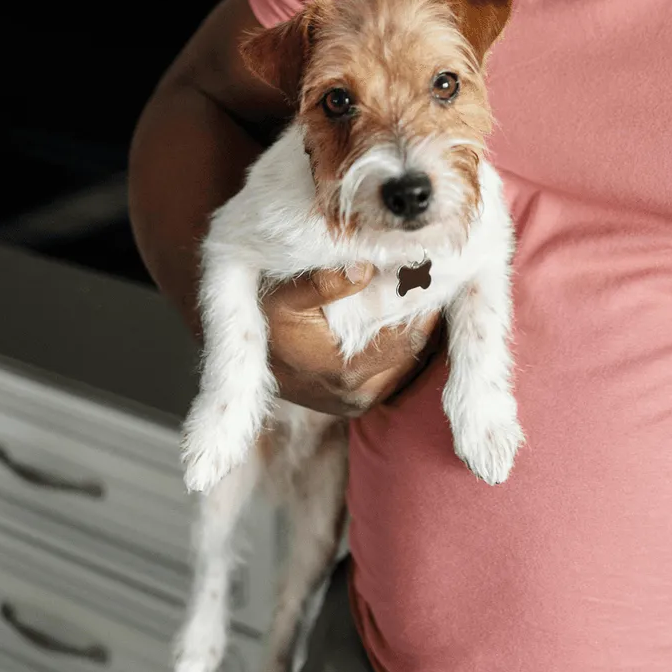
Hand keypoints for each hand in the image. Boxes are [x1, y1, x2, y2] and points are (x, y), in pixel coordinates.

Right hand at [262, 268, 441, 416]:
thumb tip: (365, 268)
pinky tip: (396, 315)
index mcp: (347, 373)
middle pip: (414, 352)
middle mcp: (359, 396)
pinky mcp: (356, 402)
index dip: (424, 305)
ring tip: (415, 291)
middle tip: (429, 276)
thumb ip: (323, 283)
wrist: (240, 361)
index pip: (410, 339)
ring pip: (407, 363)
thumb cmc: (263, 323)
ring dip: (412, 330)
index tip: (431, 272)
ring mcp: (359, 403)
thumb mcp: (284, 296)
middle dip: (421, 315)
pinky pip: (393, 371)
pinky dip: (399, 344)